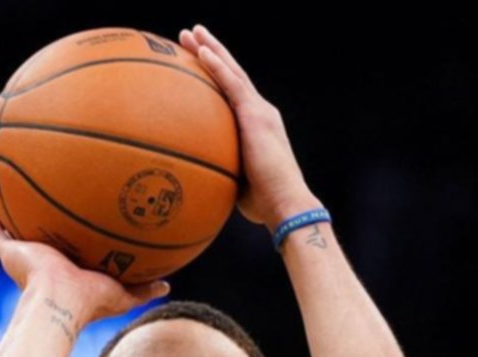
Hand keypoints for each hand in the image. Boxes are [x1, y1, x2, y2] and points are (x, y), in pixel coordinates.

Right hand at [0, 200, 170, 324]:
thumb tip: (167, 286)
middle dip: (41, 225)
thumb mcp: (122, 294)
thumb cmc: (89, 302)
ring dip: (12, 217)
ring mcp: (23, 257)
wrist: (60, 301)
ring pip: (13, 234)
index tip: (76, 223)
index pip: (66, 252)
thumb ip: (142, 289)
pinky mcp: (8, 252)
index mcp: (65, 271)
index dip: (69, 240)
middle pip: (39, 241)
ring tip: (12, 196)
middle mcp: (42, 263)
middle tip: (46, 205)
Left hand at [178, 24, 322, 231]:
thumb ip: (219, 171)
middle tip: (191, 35)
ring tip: (192, 32)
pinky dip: (217, 66)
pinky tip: (201, 51)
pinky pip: (232, 84)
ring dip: (210, 49)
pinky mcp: (256, 115)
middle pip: (231, 75)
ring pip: (231, 72)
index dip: (216, 75)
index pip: (232, 94)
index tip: (196, 61)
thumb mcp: (235, 181)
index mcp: (256, 127)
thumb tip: (195, 178)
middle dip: (211, 52)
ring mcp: (260, 111)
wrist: (285, 204)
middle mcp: (260, 113)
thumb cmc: (263, 203)